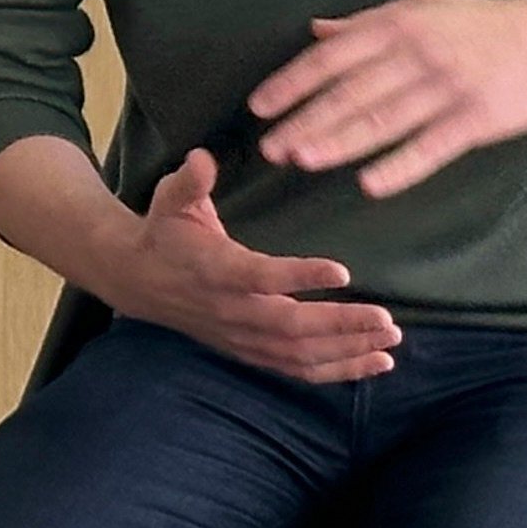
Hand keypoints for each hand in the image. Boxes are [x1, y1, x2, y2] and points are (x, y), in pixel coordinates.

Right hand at [102, 149, 399, 382]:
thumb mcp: (171, 199)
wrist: (136, 280)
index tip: (342, 272)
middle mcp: (231, 310)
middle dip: (341, 326)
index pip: (261, 277)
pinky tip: (374, 365)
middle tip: (387, 320)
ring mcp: (241, 337)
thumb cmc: (164, 232)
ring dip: (347, 352)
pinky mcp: (249, 351)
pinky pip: (296, 369)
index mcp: (216, 270)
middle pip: (290, 327)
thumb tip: (203, 156)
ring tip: (390, 343)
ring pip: (298, 354)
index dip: (300, 278)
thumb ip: (191, 180)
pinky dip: (337, 371)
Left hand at [250, 0, 526, 196]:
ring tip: (302, 160)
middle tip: (269, 148)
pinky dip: (399, 166)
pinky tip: (369, 184)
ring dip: (339, 142)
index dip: (292, 82)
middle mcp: (417, 53)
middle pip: (350, 92)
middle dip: (304, 120)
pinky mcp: (479, 118)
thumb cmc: (482, 22)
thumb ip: (366, 22)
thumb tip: (315, 30)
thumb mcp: (422, 7)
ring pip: (383, 120)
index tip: (259, 107)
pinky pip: (431, 147)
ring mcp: (448, 86)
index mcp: (398, 24)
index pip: (331, 57)